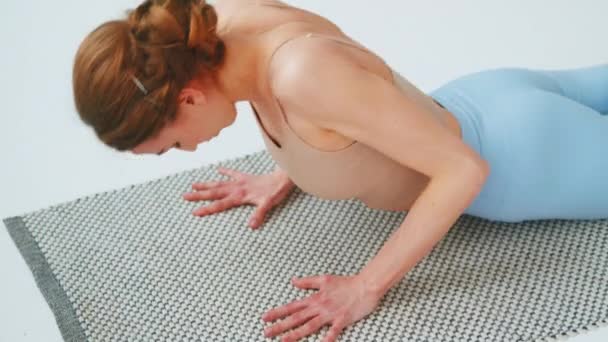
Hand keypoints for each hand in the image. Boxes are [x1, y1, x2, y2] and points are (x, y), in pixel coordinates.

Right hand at [183, 167, 293, 228]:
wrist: (283, 178)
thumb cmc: (275, 192)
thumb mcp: (268, 204)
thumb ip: (259, 214)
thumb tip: (251, 226)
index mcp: (240, 196)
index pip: (220, 204)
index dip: (207, 209)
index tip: (195, 212)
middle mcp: (237, 188)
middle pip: (214, 192)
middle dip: (199, 195)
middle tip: (185, 196)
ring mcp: (240, 182)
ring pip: (219, 183)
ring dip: (206, 184)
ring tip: (193, 184)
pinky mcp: (246, 177)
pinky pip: (233, 173)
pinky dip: (225, 171)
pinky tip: (217, 169)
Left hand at [262, 274, 380, 341]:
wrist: (365, 285)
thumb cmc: (346, 282)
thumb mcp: (324, 279)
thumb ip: (307, 282)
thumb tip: (293, 281)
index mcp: (314, 298)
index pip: (292, 306)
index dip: (277, 312)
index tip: (264, 318)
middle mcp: (319, 307)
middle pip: (296, 318)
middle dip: (280, 326)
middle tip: (266, 333)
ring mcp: (330, 314)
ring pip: (309, 326)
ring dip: (295, 334)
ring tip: (282, 341)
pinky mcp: (342, 320)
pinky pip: (333, 332)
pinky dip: (326, 339)